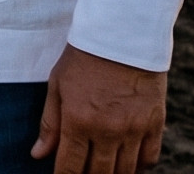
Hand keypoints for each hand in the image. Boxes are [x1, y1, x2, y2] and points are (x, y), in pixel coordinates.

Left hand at [32, 44, 165, 172]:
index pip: (70, 167)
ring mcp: (134, 130)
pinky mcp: (155, 125)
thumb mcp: (58, 84)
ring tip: (102, 169)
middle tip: (82, 171)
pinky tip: (127, 161)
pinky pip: (149, 160)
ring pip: (125, 172)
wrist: (121, 34)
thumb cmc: (83, 57)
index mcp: (78, 119)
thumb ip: (49, 123)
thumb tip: (37, 155)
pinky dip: (138, 166)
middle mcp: (107, 130)